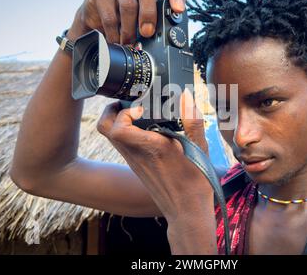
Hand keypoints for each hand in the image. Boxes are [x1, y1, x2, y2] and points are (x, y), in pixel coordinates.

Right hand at [68, 0, 185, 43]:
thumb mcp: (144, 17)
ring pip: (128, 3)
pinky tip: (115, 39)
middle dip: (149, 13)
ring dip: (130, 29)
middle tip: (147, 33)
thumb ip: (157, 21)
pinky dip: (114, 33)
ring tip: (129, 42)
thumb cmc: (126, 16)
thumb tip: (168, 40)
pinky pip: (109, 15)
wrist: (96, 15)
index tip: (178, 10)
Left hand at [96, 89, 213, 222]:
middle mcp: (136, 154)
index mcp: (151, 148)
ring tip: (137, 111)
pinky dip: (126, 131)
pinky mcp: (136, 166)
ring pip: (111, 136)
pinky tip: (146, 128)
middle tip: (129, 102)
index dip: (124, 112)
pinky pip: (121, 144)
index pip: (118, 129)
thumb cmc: (196, 181)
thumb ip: (192, 121)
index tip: (141, 106)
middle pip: (105, 128)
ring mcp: (134, 161)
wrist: (186, 211)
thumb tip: (186, 96)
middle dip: (112, 110)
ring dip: (118, 120)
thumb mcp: (201, 149)